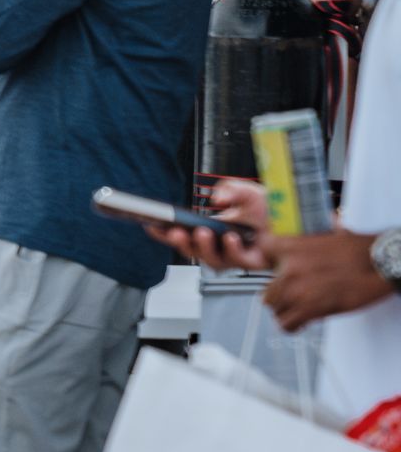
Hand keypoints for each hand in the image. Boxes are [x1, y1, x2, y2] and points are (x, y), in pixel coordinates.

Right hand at [148, 179, 272, 271]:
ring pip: (210, 260)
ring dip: (203, 247)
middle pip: (191, 251)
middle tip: (174, 232)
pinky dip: (231, 249)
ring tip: (202, 232)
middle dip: (179, 242)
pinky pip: (236, 260)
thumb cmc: (272, 209)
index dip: (164, 233)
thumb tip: (216, 199)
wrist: (299, 221)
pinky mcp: (251, 262)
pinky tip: (231, 238)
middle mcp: (220, 245)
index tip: (151, 225)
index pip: (182, 234)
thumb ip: (229, 188)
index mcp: (212, 229)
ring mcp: (234, 255)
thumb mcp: (246, 191)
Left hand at [259, 230, 395, 332]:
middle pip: (266, 291)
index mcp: (291, 246)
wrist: (381, 263)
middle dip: (280, 296)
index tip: (279, 272)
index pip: (262, 252)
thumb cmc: (361, 249)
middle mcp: (289, 268)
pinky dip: (293, 326)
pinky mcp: (310, 308)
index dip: (271, 265)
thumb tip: (312, 231)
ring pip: (275, 309)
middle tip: (295, 298)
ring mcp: (297, 290)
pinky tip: (303, 322)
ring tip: (300, 310)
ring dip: (287, 311)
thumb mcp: (328, 234)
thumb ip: (309, 239)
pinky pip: (287, 324)